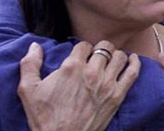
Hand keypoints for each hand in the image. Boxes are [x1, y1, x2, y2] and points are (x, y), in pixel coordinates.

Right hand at [18, 40, 139, 130]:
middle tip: (95, 58)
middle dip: (99, 50)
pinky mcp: (117, 96)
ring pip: (119, 56)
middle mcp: (92, 72)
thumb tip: (34, 46)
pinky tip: (132, 59)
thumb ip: (30, 65)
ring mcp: (107, 84)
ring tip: (109, 61)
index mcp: (72, 67)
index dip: (82, 50)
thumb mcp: (28, 90)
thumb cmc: (43, 118)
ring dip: (115, 56)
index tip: (80, 57)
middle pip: (104, 47)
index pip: (84, 45)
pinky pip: (133, 72)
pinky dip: (134, 63)